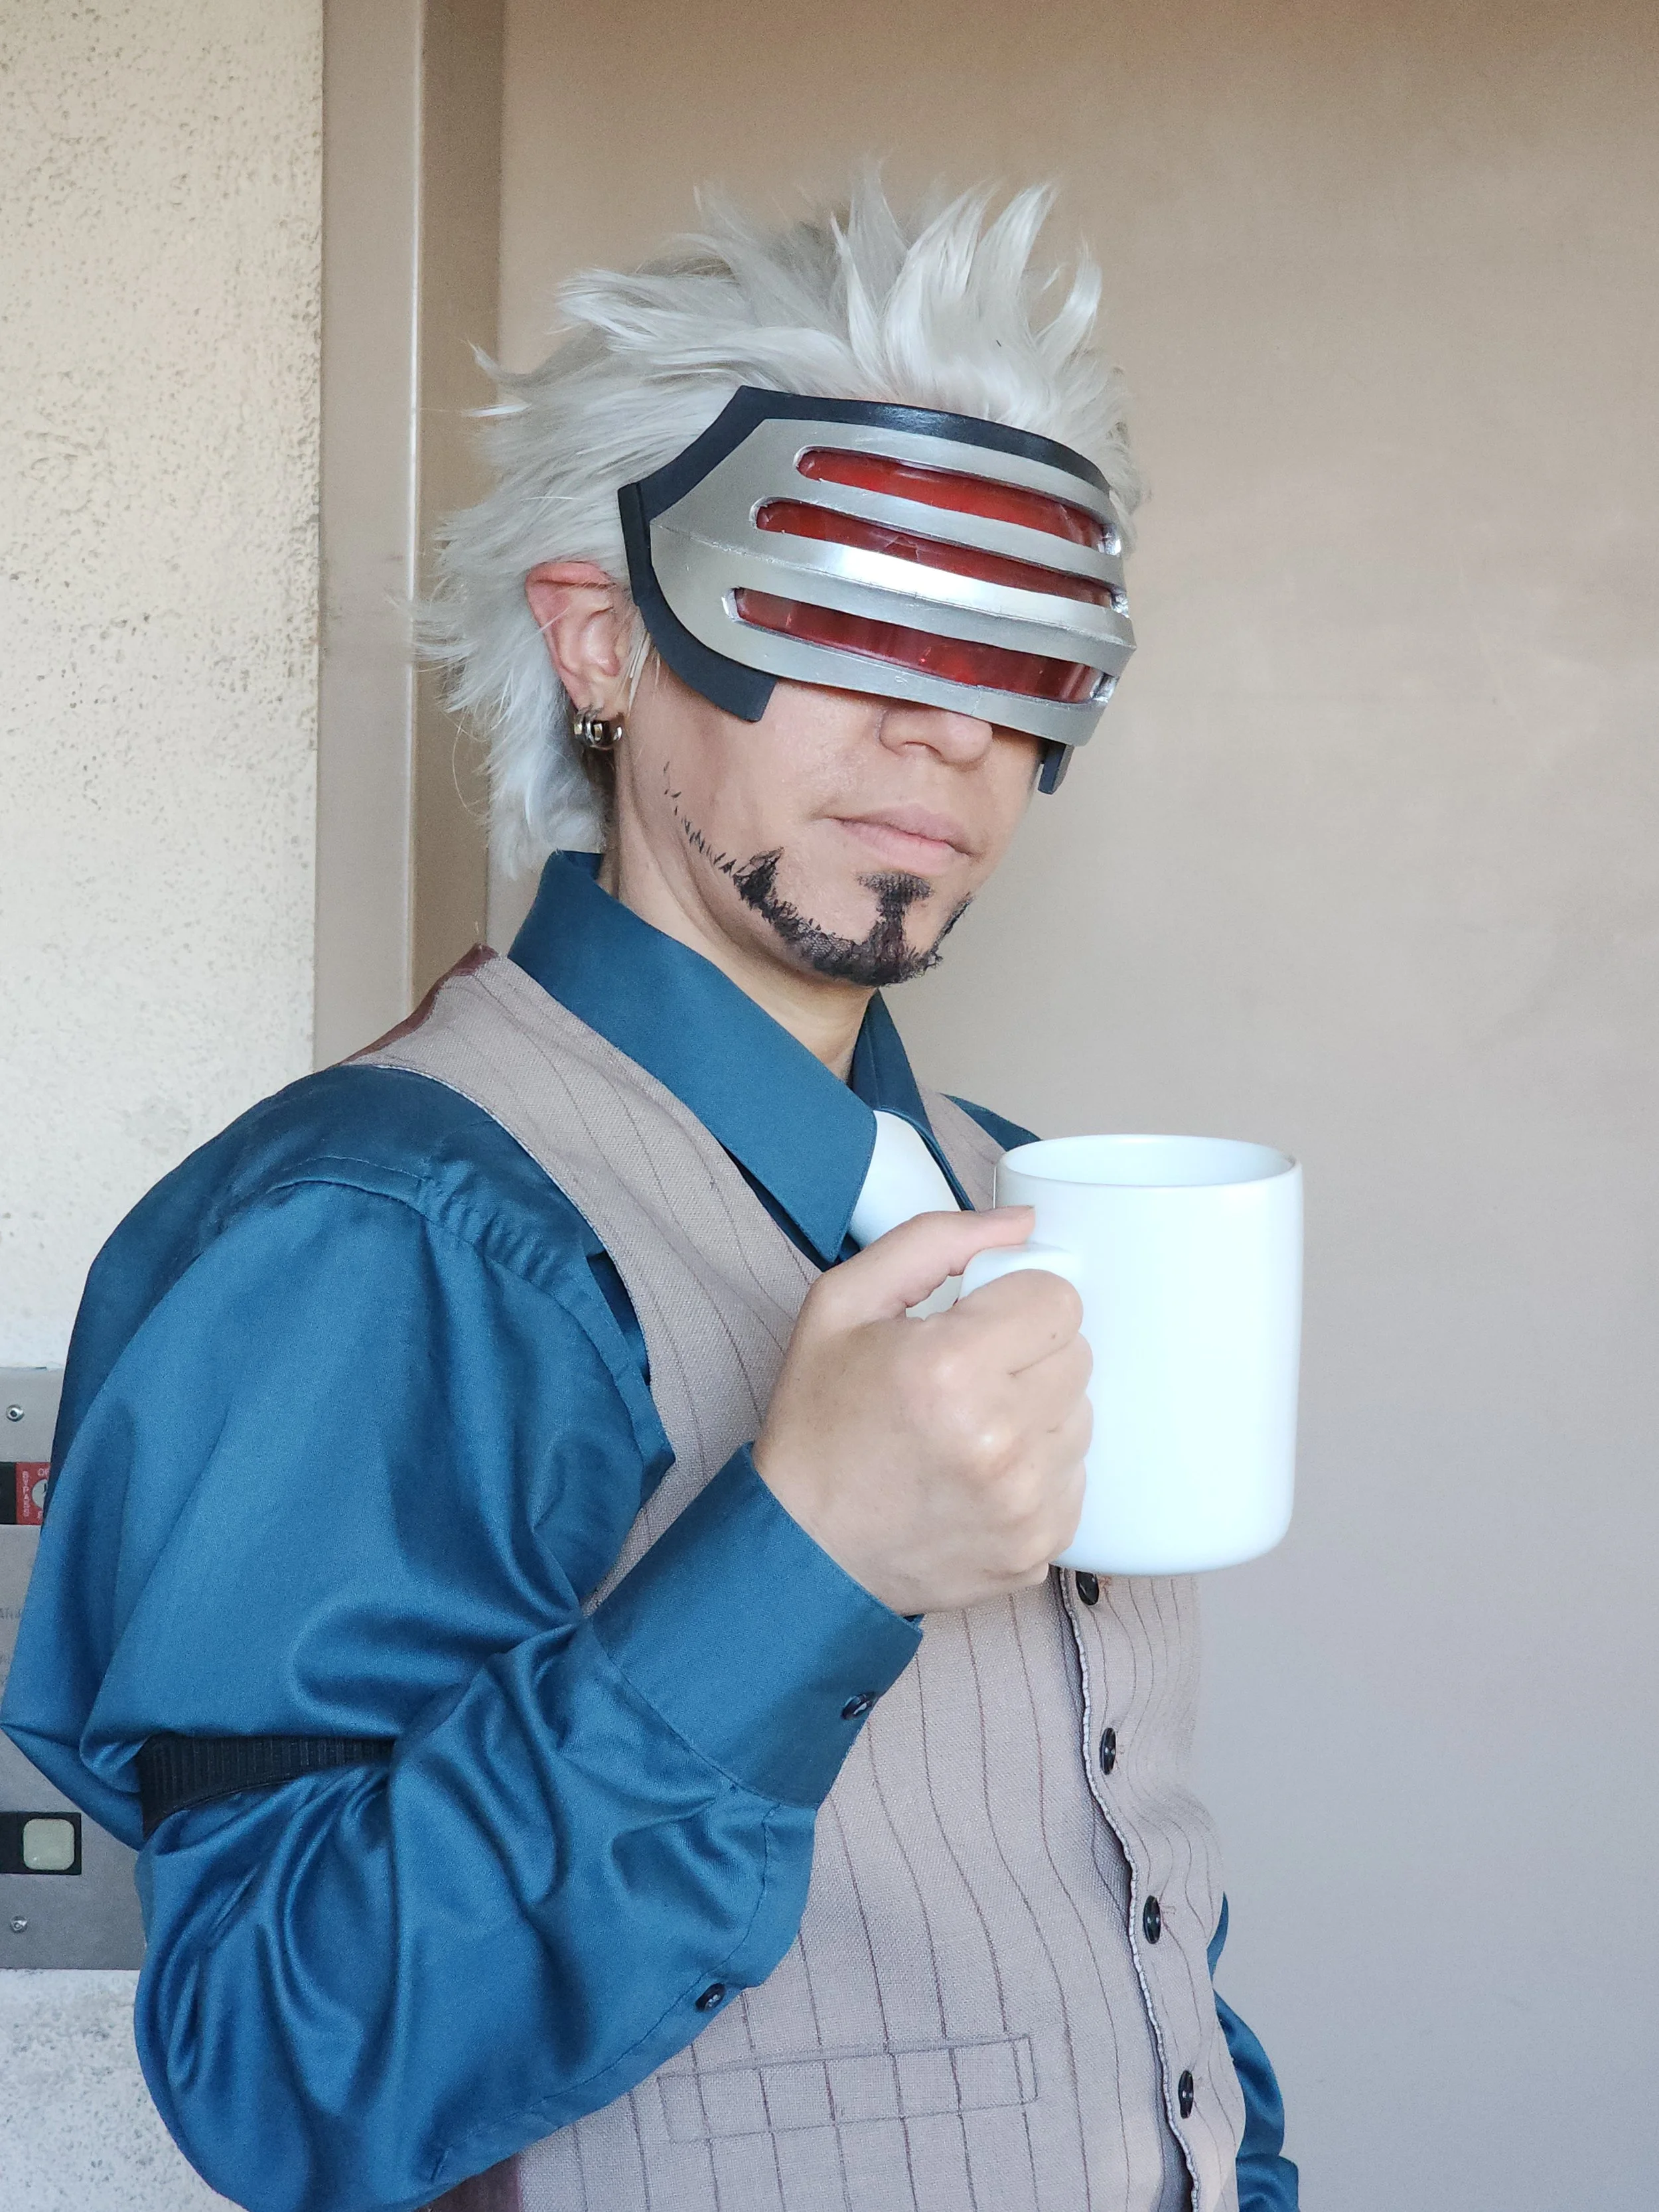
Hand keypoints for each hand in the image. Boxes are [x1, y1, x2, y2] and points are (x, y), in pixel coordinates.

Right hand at [753, 1209, 1090, 1614]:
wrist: (804, 1550)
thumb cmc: (820, 1425)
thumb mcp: (843, 1304)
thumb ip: (933, 1242)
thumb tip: (1022, 1222)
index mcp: (952, 1367)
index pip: (1059, 1301)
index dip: (1017, 1302)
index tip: (978, 1324)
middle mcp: (1000, 1440)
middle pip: (1077, 1356)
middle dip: (1028, 1354)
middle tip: (968, 1377)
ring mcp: (1024, 1505)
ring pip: (1080, 1418)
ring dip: (1037, 1413)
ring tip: (972, 1429)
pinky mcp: (1037, 1551)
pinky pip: (1074, 1481)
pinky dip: (1036, 1472)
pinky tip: (980, 1477)